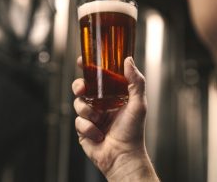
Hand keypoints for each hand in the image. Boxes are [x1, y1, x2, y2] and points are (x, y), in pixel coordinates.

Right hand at [72, 57, 158, 180]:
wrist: (122, 156)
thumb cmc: (133, 131)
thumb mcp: (139, 103)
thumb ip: (135, 81)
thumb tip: (128, 60)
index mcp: (114, 95)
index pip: (99, 76)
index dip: (89, 68)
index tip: (82, 61)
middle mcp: (101, 103)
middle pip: (83, 87)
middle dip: (79, 86)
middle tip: (82, 89)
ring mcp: (91, 116)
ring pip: (78, 103)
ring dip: (87, 111)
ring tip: (99, 120)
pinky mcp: (83, 129)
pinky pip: (78, 121)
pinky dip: (88, 128)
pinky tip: (98, 135)